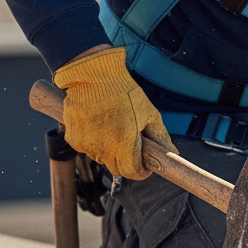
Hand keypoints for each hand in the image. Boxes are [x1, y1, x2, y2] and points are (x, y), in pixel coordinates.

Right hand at [53, 46, 177, 178]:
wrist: (92, 74)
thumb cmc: (123, 91)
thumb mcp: (148, 112)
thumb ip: (160, 137)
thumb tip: (174, 153)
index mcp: (124, 142)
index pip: (133, 173)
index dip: (141, 170)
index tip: (144, 163)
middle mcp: (104, 148)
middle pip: (117, 169)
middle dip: (126, 161)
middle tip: (129, 142)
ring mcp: (86, 145)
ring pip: (101, 158)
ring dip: (109, 150)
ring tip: (112, 127)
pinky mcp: (73, 139)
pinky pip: (87, 148)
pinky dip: (93, 141)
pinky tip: (97, 124)